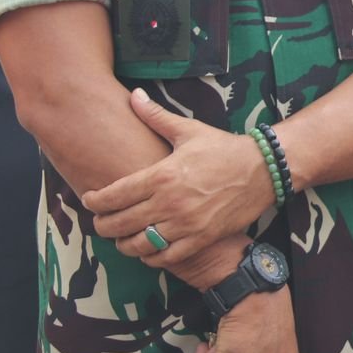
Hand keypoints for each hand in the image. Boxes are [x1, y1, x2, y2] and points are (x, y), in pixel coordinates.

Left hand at [83, 89, 274, 266]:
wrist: (264, 169)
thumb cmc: (224, 148)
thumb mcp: (189, 130)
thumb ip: (156, 116)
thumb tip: (133, 95)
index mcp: (162, 175)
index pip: (114, 195)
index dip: (94, 201)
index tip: (88, 200)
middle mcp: (170, 203)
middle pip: (119, 224)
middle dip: (103, 225)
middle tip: (100, 222)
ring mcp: (186, 224)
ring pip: (139, 245)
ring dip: (124, 244)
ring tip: (122, 237)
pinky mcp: (201, 239)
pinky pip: (165, 258)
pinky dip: (151, 257)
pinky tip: (148, 249)